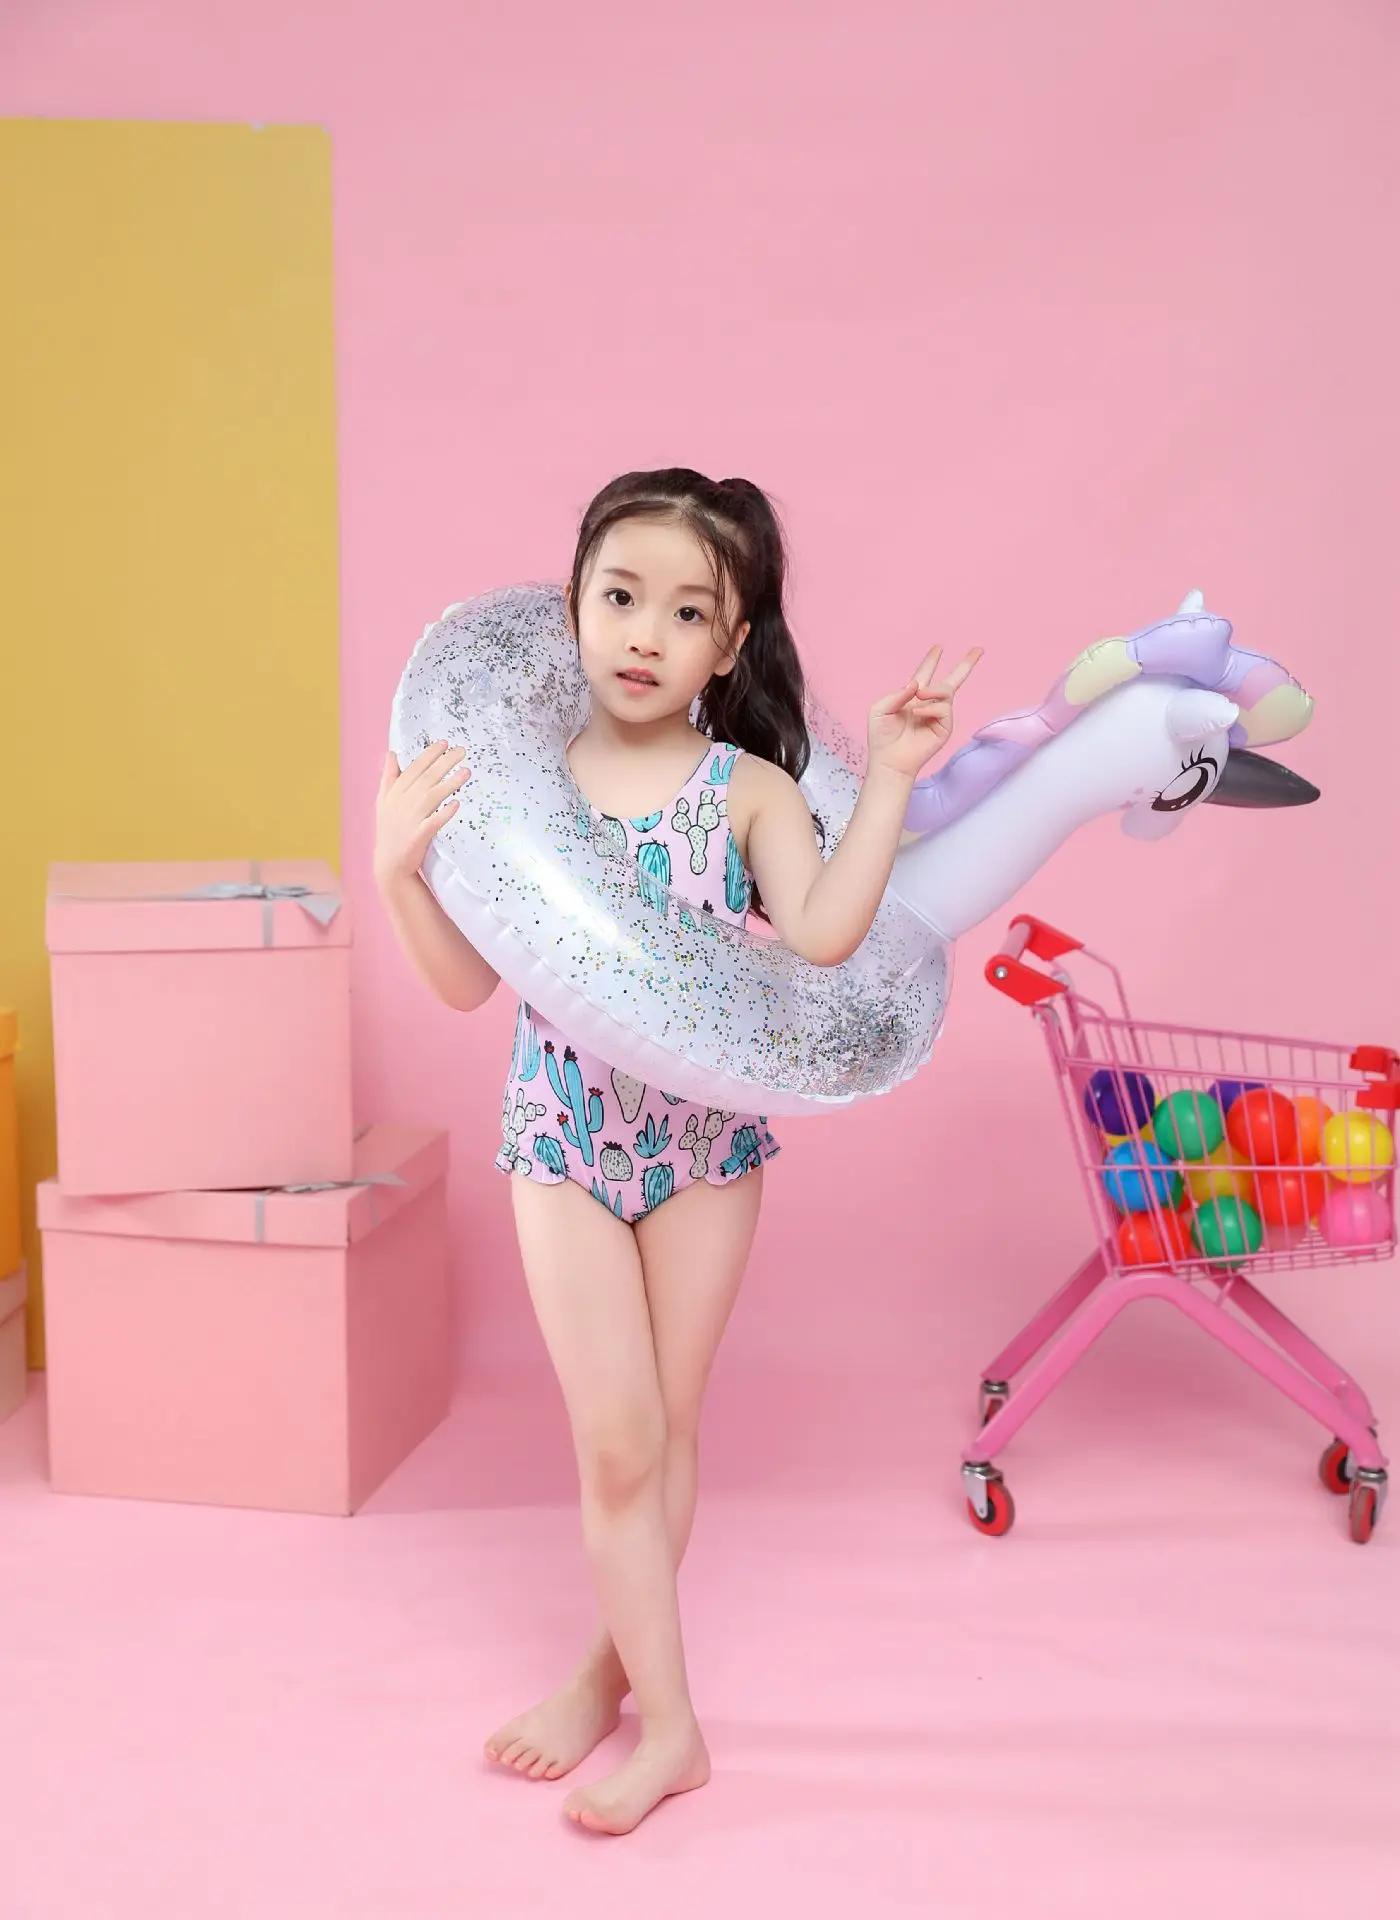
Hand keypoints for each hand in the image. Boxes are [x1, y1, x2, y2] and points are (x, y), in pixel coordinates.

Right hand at [374, 742, 468, 889]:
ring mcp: (410, 819)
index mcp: (394, 793)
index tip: (444, 743)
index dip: (429, 755)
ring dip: (449, 783)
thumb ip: (388, 777)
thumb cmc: (389, 830)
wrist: (389, 863)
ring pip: (431, 796)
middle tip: (462, 750)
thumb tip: (390, 753)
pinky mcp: (418, 836)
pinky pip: (433, 822)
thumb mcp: (384, 801)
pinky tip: (456, 804)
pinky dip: (444, 813)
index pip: (414, 769)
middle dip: (444, 762)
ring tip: (467, 772)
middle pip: (426, 778)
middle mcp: (401, 803)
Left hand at [867, 645, 982, 780]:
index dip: (932, 660)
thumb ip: (897, 694)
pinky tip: (917, 713)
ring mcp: (938, 715)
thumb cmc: (882, 736)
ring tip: (920, 695)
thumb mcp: (880, 708)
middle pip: (952, 680)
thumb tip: (916, 684)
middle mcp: (928, 703)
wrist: (889, 759)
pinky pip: (943, 708)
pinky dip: (930, 708)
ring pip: (946, 690)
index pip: (925, 673)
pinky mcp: (944, 727)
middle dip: (966, 664)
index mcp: (912, 696)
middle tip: (978, 649)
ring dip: (933, 690)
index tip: (939, 647)